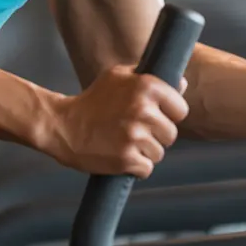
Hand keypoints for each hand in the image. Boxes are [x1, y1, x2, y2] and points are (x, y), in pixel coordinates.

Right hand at [44, 64, 189, 178]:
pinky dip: (135, 167)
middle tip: (133, 131)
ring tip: (123, 142)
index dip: (169, 115)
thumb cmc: (93, 99)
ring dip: (144, 152)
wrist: (63, 126)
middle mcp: (144, 110)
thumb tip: (182, 84)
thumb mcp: (118, 77)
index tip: (154, 116)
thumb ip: (149, 78)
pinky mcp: (127, 159)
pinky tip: (119, 154)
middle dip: (156, 135)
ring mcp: (135, 136)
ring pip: (159, 153)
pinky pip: (146, 168)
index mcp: (147, 86)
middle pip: (171, 134)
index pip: (181, 109)